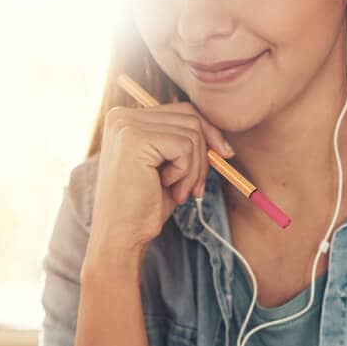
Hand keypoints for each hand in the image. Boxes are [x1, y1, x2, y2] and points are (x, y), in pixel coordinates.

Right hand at [89, 101, 234, 258]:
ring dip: (193, 168)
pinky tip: (167, 188)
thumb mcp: (167, 167)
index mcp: (125, 118)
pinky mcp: (135, 139)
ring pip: (191, 133)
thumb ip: (183, 143)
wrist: (121, 235)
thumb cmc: (143, 205)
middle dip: (202, 155)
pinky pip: (184, 146)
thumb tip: (221, 139)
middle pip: (189, 118)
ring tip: (177, 191)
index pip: (181, 110)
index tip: (225, 154)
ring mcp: (126, 126)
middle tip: (193, 188)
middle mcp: (121, 116)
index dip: (208, 133)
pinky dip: (185, 172)